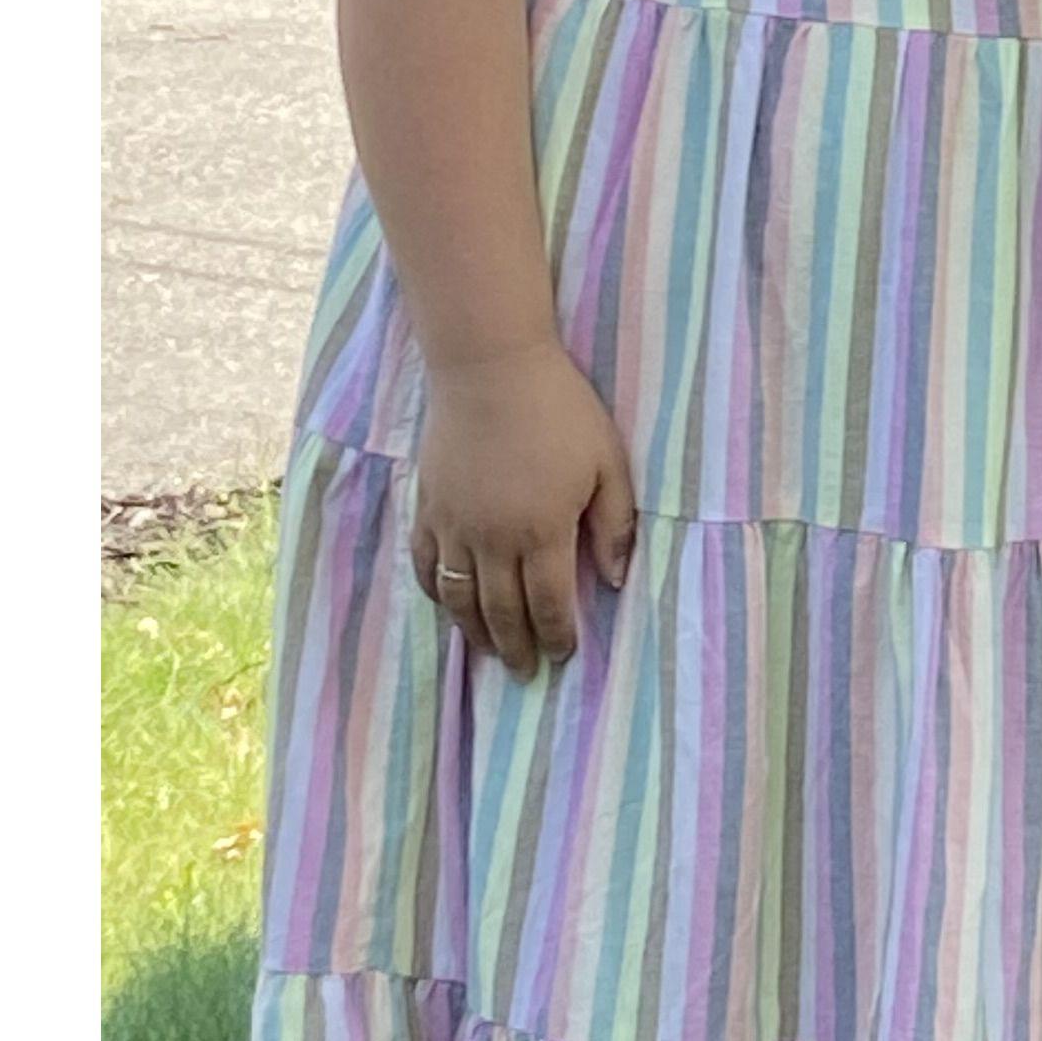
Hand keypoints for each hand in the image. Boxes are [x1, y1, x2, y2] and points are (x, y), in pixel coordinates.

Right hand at [410, 338, 637, 677]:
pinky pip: (425, 566)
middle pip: (502, 612)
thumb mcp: (608, 462)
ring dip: (476, 632)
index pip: (549, 604)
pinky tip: (449, 605)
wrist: (490, 368)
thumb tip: (616, 580)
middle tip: (528, 672)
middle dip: (518, 648)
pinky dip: (436, 594)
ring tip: (491, 653)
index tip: (565, 655)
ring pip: (459, 598)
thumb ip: (615, 524)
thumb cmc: (560, 410)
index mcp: (542, 531)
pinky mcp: (427, 508)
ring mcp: (453, 526)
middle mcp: (493, 540)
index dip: (558, 635)